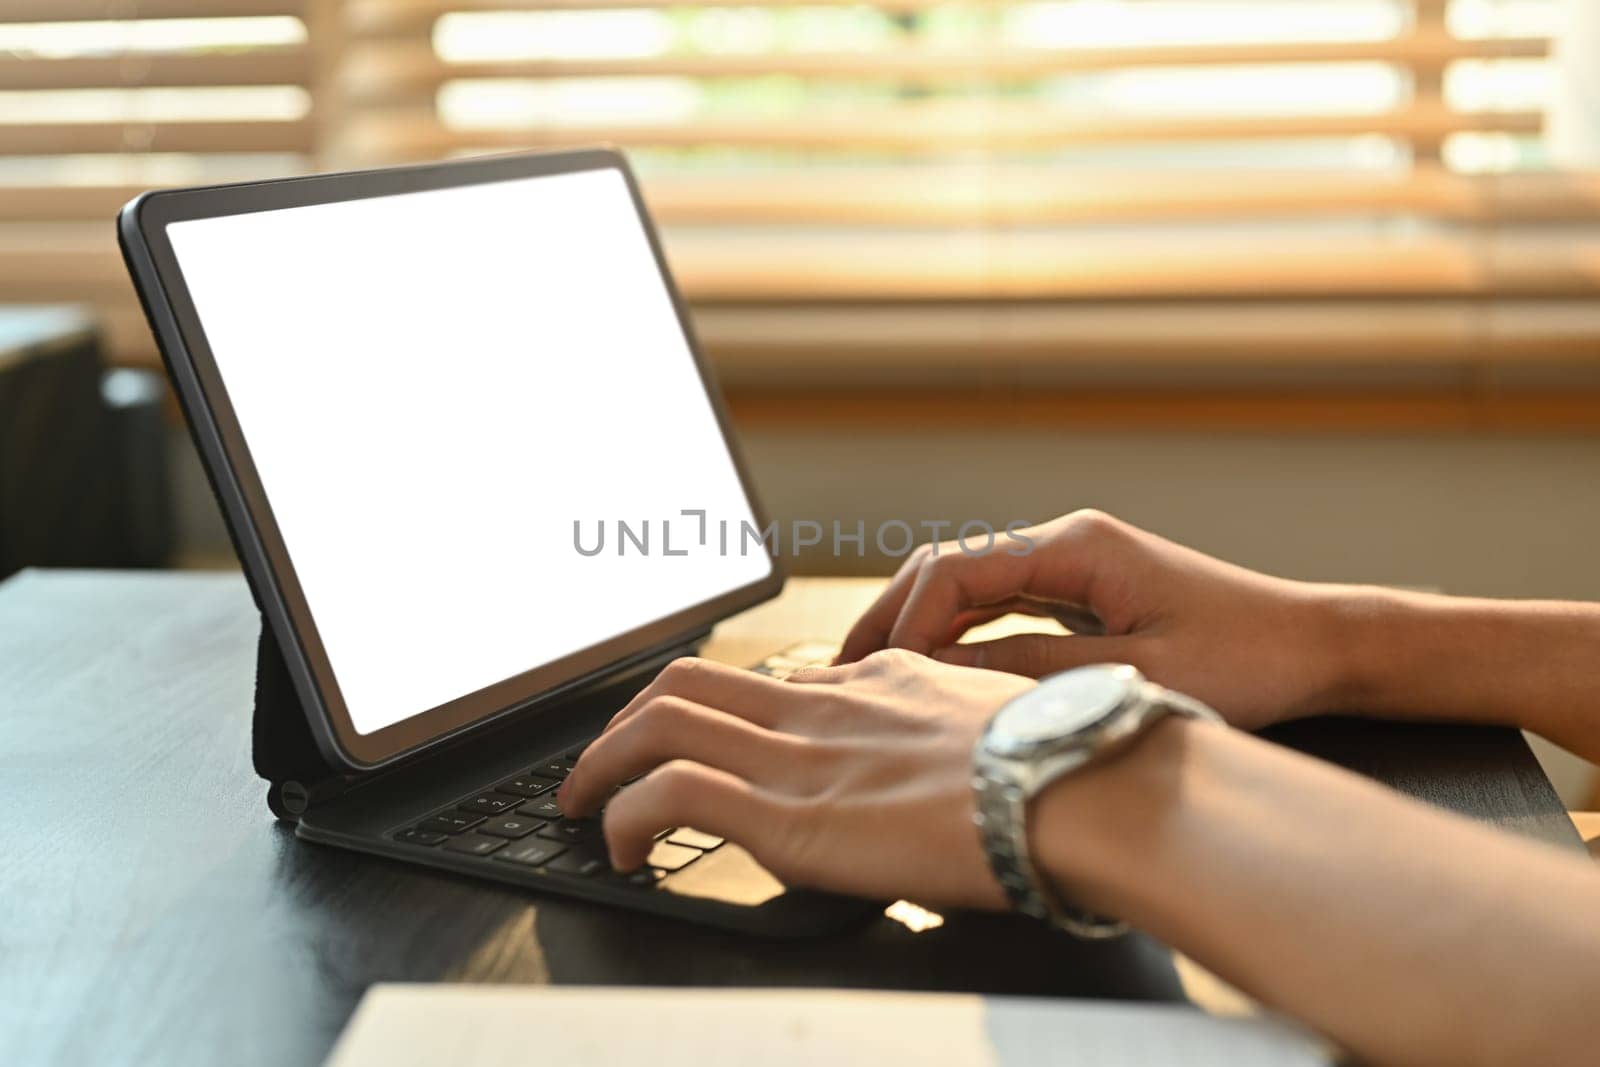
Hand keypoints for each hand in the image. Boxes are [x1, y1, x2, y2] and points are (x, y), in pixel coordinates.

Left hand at [558, 651, 1032, 905]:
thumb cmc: (1059, 764)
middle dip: (627, 719)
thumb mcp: (987, 722)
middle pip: (687, 682)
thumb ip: (936, 729)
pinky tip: (626, 849)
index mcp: (873, 683)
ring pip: (659, 722)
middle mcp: (824, 705)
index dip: (705, 708)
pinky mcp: (790, 813)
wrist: (1076, 787)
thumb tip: (926, 759)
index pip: (762, 681)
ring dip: (603, 762)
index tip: (685, 736)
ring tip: (585, 803)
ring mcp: (802, 754)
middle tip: (603, 759)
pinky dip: (626, 815)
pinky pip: (669, 794)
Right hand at [838, 509, 1346, 729]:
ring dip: (916, 628)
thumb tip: (944, 678)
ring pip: (965, 587)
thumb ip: (1033, 673)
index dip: (905, 621)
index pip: (956, 569)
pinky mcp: (1082, 592)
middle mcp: (1066, 543)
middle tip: (841, 675)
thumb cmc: (1247, 658)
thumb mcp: (1133, 676)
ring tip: (870, 678)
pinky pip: (997, 606)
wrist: (1314, 645)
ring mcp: (1072, 565)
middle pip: (946, 569)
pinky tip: (929, 674)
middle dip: (890, 619)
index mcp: (1076, 546)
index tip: (880, 676)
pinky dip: (955, 636)